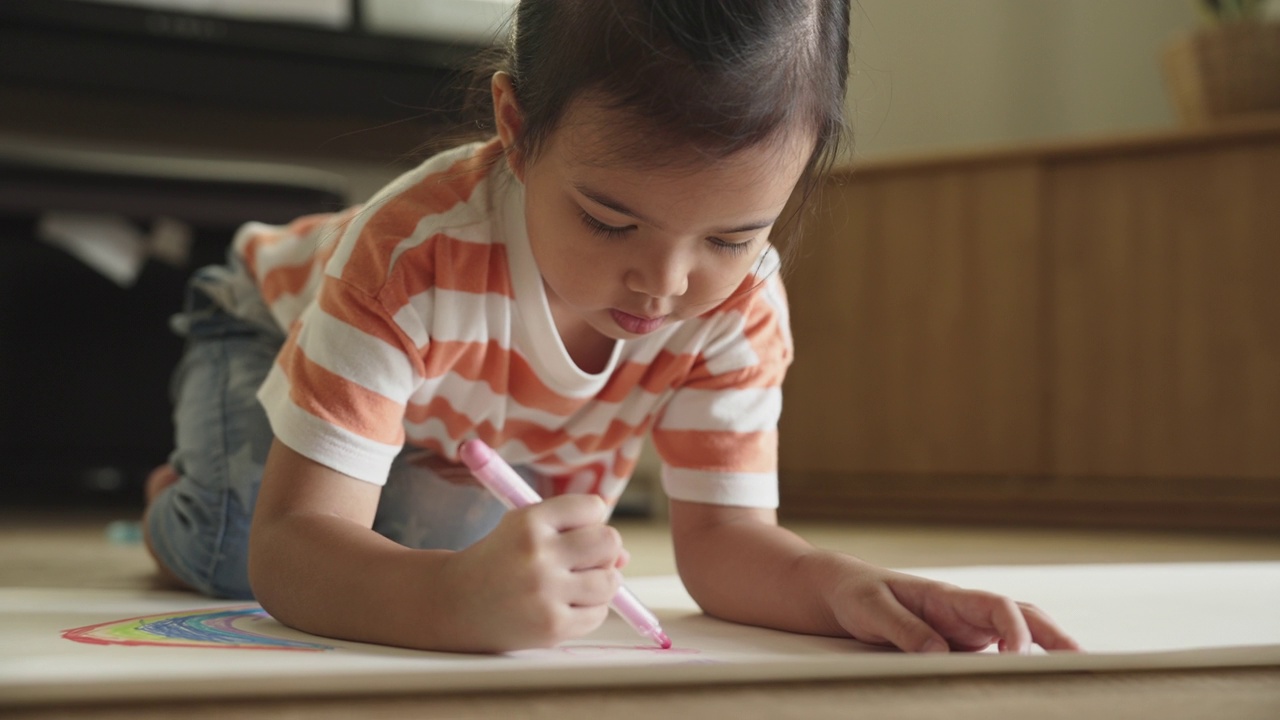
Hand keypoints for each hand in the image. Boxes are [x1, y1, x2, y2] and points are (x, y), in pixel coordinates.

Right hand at [442, 494, 623, 650]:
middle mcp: (539, 555)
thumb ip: (574, 531)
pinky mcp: (552, 627)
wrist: (453, 603)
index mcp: (529, 521)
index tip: (578, 528)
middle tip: (584, 557)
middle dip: (604, 549)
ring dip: (600, 581)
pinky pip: (598, 613)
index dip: (591, 518)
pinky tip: (564, 604)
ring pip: (610, 581)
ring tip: (575, 583)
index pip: (592, 507)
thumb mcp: (523, 528)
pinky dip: (589, 609)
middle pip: (609, 542)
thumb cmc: (497, 560)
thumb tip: (625, 556)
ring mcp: (546, 594)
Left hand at [827, 562, 1080, 653]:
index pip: (998, 607)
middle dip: (1056, 638)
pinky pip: (999, 655)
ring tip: (1081, 675)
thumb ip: (904, 629)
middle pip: (1024, 617)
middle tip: (1084, 664)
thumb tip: (939, 653)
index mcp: (948, 597)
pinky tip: (1035, 688)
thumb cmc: (857, 595)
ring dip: (1050, 650)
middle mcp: (965, 611)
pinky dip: (1023, 667)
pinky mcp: (961, 647)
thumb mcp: (872, 610)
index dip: (1015, 630)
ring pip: (1020, 634)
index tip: (1016, 658)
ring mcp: (967, 630)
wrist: (843, 593)